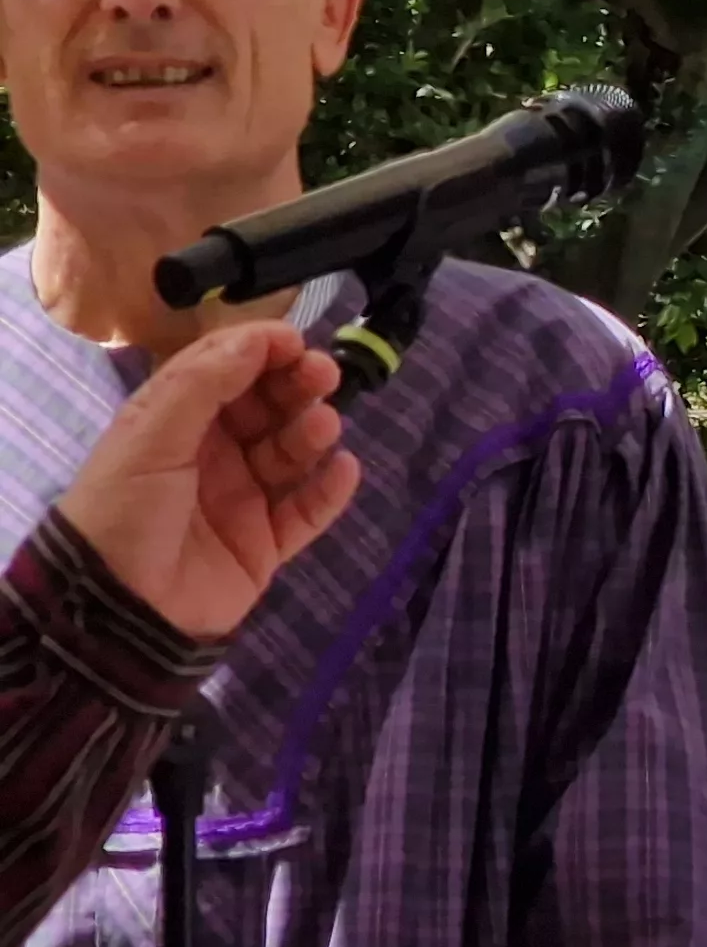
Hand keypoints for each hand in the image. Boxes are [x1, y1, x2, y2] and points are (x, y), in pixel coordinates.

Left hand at [54, 319, 361, 639]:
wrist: (120, 607)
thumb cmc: (125, 510)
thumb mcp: (151, 437)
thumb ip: (203, 384)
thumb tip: (259, 339)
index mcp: (175, 424)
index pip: (223, 373)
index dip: (258, 351)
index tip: (295, 342)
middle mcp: (211, 455)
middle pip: (264, 408)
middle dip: (295, 386)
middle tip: (324, 375)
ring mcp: (241, 500)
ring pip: (290, 454)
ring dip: (312, 434)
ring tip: (324, 427)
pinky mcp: (265, 545)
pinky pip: (307, 512)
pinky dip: (330, 491)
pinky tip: (346, 469)